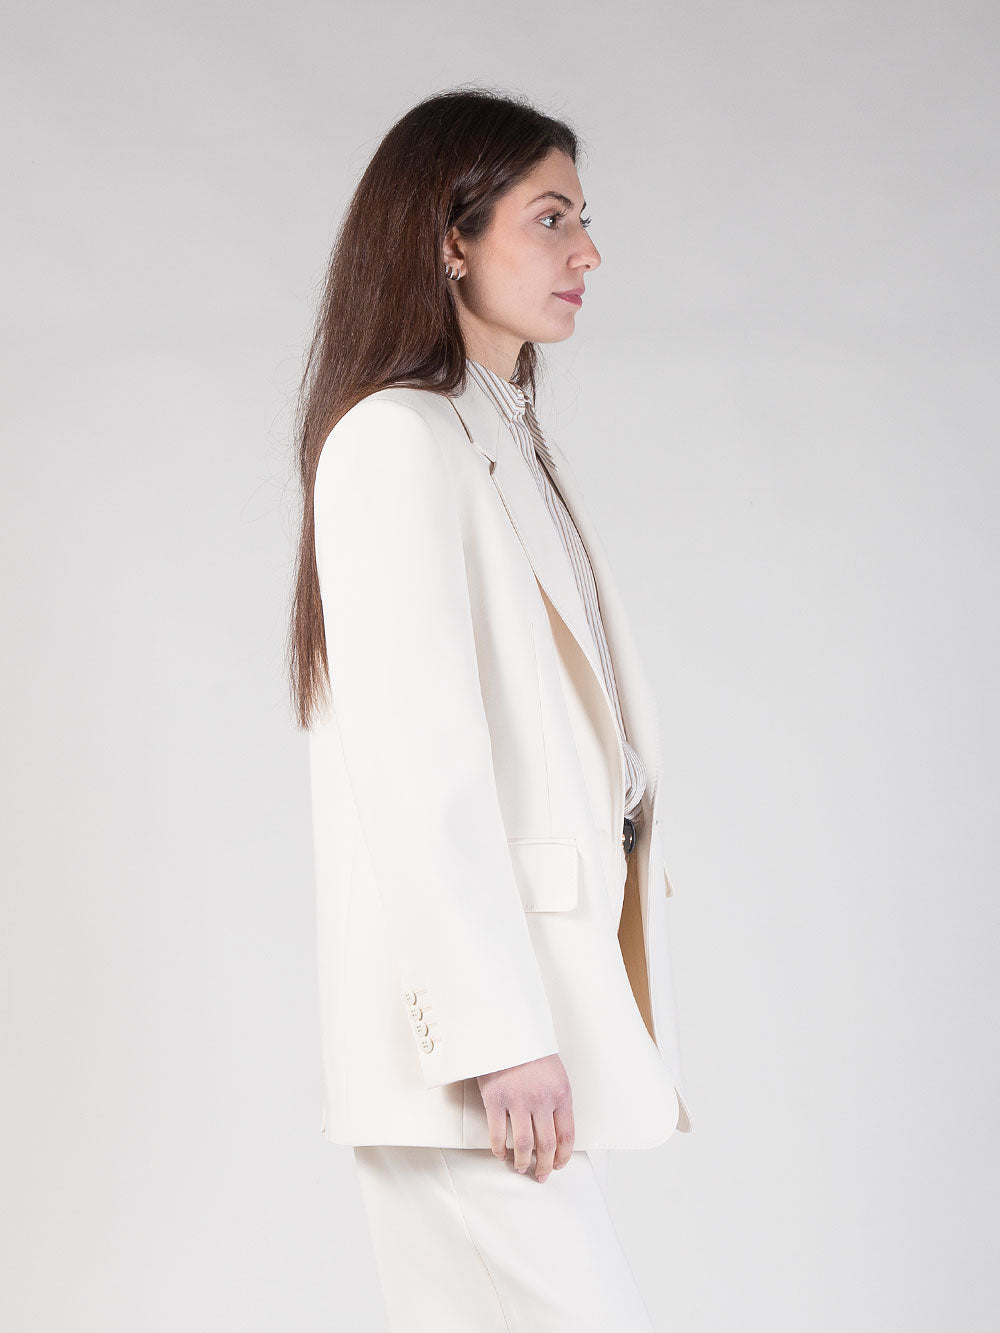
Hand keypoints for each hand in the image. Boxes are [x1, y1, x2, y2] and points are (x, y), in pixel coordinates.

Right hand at [476, 1053, 574, 1182]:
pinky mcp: (495, 1100)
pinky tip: (501, 1154)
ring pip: (524, 1144)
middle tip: (542, 1175)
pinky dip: (499, 1149)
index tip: (560, 1164)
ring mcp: (518, 1100)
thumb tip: (555, 1126)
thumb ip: (556, 1097)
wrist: (505, 1028)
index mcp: (561, 1093)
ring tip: (520, 1167)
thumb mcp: (554, 1071)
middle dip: (546, 1165)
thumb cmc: (530, 1048)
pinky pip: (498, 1134)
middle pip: (547, 1144)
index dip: (564, 1156)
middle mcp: (542, 1099)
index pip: (567, 1134)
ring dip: (523, 1162)